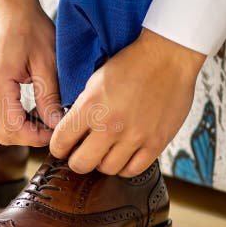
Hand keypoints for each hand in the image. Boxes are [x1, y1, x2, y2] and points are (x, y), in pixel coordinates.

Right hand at [0, 0, 62, 146]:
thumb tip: (57, 124)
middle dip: (29, 137)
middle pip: (3, 134)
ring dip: (23, 129)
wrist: (9, 5)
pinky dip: (16, 118)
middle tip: (54, 128)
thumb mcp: (47, 61)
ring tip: (47, 119)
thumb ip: (50, 96)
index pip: (13, 129)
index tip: (58, 131)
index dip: (37, 137)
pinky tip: (35, 110)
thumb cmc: (30, 26)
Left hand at [49, 28, 206, 175]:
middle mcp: (110, 125)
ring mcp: (134, 136)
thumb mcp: (94, 82)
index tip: (63, 147)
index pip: (61, 143)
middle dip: (77, 160)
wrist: (167, 57)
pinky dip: (125, 166)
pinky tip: (124, 154)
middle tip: (82, 152)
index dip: (59, 148)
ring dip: (103, 162)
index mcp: (90, 107)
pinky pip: (133, 169)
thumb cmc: (131, 64)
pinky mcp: (156, 142)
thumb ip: (82, 109)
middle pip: (81, 164)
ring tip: (106, 150)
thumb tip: (71, 132)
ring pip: (107, 169)